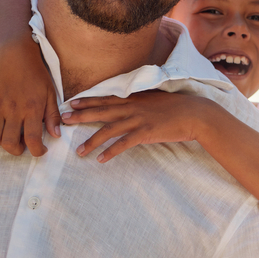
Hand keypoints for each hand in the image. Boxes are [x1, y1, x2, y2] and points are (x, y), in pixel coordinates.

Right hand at [0, 39, 60, 156]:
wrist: (15, 55)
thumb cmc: (36, 75)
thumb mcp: (50, 93)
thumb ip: (52, 115)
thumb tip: (56, 135)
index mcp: (32, 109)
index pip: (33, 140)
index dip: (37, 151)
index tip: (40, 151)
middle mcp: (14, 110)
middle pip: (10, 143)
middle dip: (17, 150)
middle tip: (22, 145)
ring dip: (1, 143)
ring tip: (9, 136)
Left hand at [62, 91, 212, 161]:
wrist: (195, 113)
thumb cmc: (177, 107)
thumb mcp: (156, 99)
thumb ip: (141, 101)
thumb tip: (129, 105)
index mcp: (135, 98)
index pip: (106, 98)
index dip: (88, 101)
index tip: (71, 103)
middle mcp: (133, 107)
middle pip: (102, 111)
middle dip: (81, 116)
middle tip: (63, 120)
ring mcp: (139, 119)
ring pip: (109, 130)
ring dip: (92, 141)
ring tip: (79, 152)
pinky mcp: (146, 132)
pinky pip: (124, 144)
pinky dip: (111, 152)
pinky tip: (101, 160)